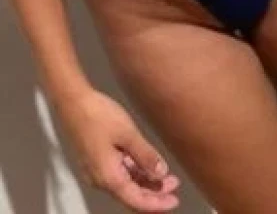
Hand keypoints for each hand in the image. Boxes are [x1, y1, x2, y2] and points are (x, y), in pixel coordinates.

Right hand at [57, 87, 179, 210]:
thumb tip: (162, 174)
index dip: (157, 204)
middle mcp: (101, 180)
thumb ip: (145, 155)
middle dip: (153, 193)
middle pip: (130, 195)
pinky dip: (134, 172)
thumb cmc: (99, 116)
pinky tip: (146, 165)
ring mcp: (97, 171)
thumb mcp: (128, 134)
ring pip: (125, 184)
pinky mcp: (96, 160)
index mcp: (109, 177)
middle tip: (175, 186)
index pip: (136, 201)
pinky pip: (118, 173)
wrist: (72, 102)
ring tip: (166, 176)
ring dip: (145, 182)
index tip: (175, 200)